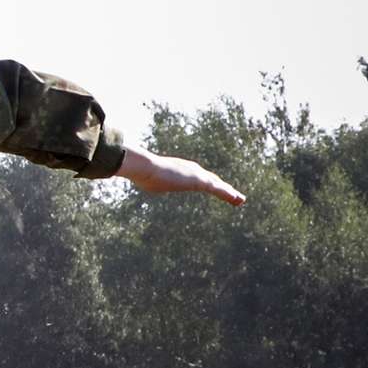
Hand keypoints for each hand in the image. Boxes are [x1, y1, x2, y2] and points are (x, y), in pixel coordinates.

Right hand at [115, 148, 245, 205]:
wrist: (143, 167)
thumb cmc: (140, 171)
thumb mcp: (142, 178)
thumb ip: (142, 178)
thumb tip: (127, 173)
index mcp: (179, 169)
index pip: (196, 176)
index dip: (206, 182)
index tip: (213, 186)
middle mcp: (191, 169)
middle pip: (211, 180)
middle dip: (222, 187)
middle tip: (232, 195)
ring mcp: (196, 174)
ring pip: (218, 185)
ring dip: (230, 193)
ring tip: (240, 200)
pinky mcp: (200, 181)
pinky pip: (219, 190)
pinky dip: (229, 195)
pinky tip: (238, 200)